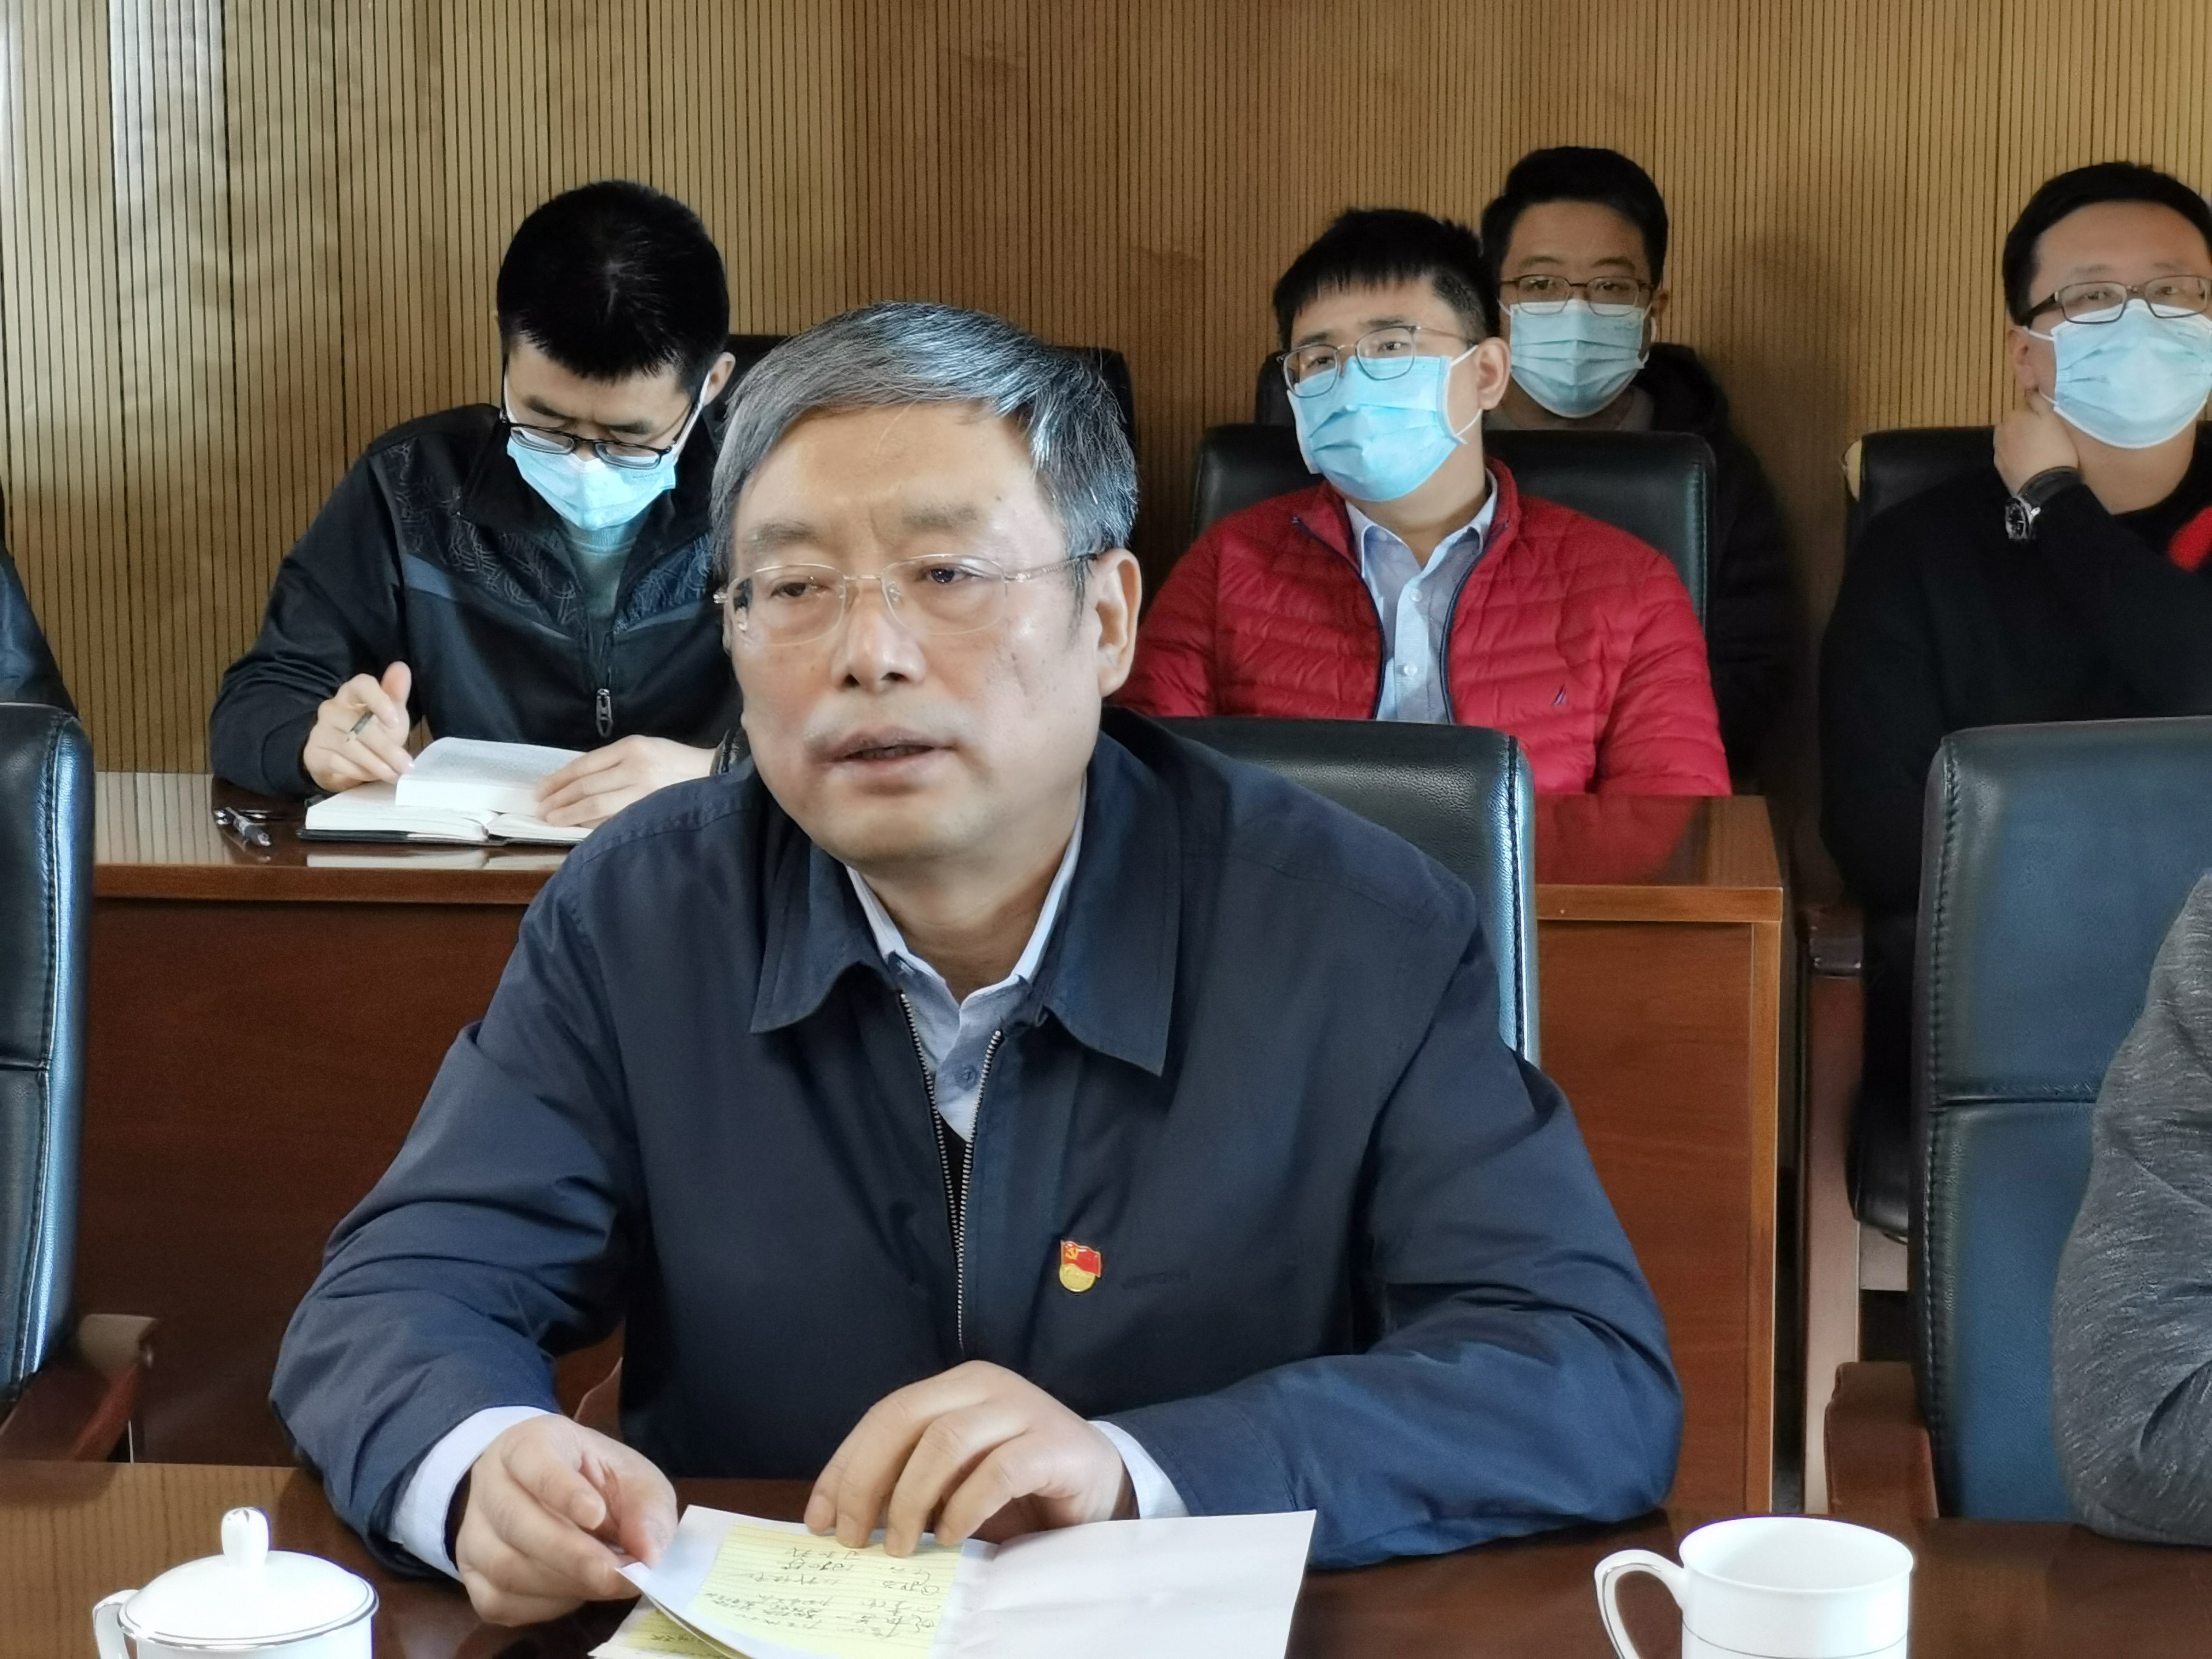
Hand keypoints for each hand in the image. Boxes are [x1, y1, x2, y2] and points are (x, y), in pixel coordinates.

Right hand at [302, 663, 412, 791]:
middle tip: (405, 765)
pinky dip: (358, 772)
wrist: (348, 765)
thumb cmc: (374, 735)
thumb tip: (401, 667)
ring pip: (349, 746)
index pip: (361, 685)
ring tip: (394, 774)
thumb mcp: (391, 716)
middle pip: (359, 724)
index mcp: (352, 693)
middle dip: (386, 748)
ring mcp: (320, 730)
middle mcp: (332, 708)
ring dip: (376, 764)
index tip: (395, 720)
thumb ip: (396, 694)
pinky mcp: (313, 753)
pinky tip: (371, 776)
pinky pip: (337, 762)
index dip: (379, 700)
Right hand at [454, 1415, 675, 1625]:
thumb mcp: (633, 1479)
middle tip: (613, 1572)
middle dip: (569, 1553)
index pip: (533, 1460)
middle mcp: (489, 1482)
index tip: (597, 1515)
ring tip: (602, 1581)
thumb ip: (646, 1511)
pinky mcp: (470, 1574)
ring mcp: (472, 1530)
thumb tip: (648, 1557)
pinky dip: (541, 1605)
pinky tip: (572, 1593)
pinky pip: (497, 1600)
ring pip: (503, 1566)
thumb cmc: (596, 1480)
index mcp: (527, 1443)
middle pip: (515, 1520)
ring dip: (560, 1582)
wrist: (555, 1494)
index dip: (562, 1490)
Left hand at [536, 736, 714, 827]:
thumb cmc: (673, 762)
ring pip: (597, 806)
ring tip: (552, 819)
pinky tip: (579, 828)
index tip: (541, 790)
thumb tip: (573, 784)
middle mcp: (636, 768)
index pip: (584, 765)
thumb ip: (612, 763)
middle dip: (559, 799)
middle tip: (541, 809)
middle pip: (586, 786)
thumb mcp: (643, 749)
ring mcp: (644, 792)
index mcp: (632, 747)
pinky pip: (614, 820)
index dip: (559, 779)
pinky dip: (593, 825)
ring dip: (570, 814)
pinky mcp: (651, 811)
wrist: (713, 775)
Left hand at [805, 1360, 1134, 1556]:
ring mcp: (1022, 1410)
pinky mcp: (1054, 1444)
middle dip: (867, 1480)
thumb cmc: (1018, 1487)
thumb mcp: (954, 1480)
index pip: (885, 1415)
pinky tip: (950, 1537)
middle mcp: (985, 1386)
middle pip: (905, 1418)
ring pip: (945, 1440)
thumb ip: (910, 1482)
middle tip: (852, 1537)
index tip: (819, 1518)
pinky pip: (997, 1470)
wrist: (1101, 1485)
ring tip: (898, 1546)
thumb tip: (843, 1517)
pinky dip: (964, 1507)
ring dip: (910, 1498)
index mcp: (956, 1387)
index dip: (845, 1465)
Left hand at [1994, 396, 2080, 492]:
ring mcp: (1998, 451)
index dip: (2038, 417)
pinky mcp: (2000, 468)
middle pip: (2014, 425)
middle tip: (2045, 439)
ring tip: (2038, 451)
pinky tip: (2029, 462)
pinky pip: (2008, 455)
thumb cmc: (2055, 448)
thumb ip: (2039, 402)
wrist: (2045, 485)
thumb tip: (2029, 391)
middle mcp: (2000, 431)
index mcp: (2013, 416)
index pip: (2024, 409)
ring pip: (2009, 440)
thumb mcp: (2053, 419)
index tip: (2049, 426)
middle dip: (2025, 428)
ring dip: (2019, 442)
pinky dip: (2016, 456)